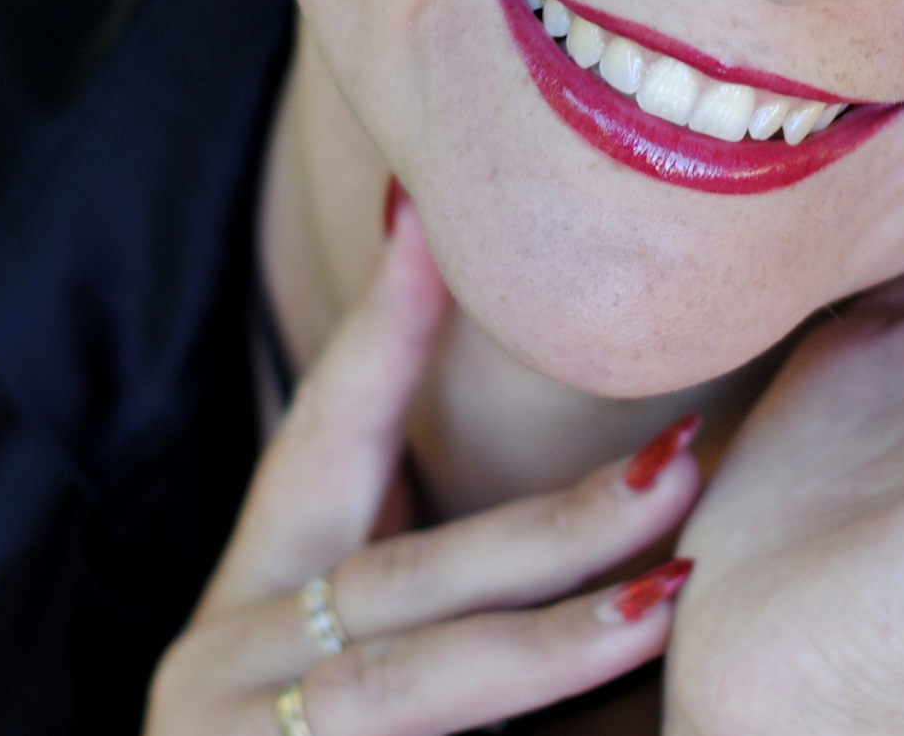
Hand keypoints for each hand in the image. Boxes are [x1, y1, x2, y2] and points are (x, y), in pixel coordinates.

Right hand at [146, 202, 703, 735]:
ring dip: (551, 645)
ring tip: (673, 593)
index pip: (319, 443)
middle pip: (404, 585)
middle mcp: (219, 673)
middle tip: (684, 458)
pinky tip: (630, 727)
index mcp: (249, 606)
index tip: (433, 218)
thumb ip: (435, 578)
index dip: (381, 331)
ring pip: (410, 693)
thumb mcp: (362, 655)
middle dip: (551, 524)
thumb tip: (597, 477)